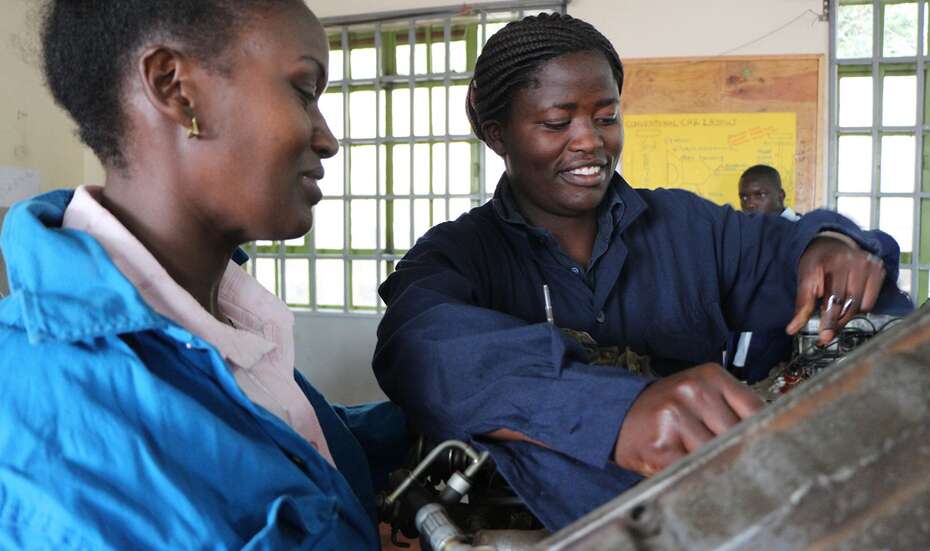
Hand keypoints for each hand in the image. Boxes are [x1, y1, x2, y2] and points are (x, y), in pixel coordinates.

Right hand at [613, 363, 762, 476]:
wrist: (617, 415)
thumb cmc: (665, 409)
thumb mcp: (700, 393)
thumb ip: (734, 408)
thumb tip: (775, 434)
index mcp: (710, 376)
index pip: (756, 409)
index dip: (767, 433)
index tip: (777, 449)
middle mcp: (692, 391)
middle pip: (740, 434)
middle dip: (742, 452)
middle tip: (751, 468)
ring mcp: (676, 418)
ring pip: (719, 453)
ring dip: (720, 466)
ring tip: (717, 469)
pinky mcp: (662, 447)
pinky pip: (694, 469)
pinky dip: (700, 476)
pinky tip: (698, 475)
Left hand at [786, 236, 885, 345]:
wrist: (831, 242)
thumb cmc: (816, 261)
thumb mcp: (804, 278)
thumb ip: (802, 304)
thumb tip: (792, 329)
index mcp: (834, 262)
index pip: (834, 299)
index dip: (829, 321)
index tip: (824, 337)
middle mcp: (856, 261)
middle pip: (849, 305)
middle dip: (837, 321)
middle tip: (827, 331)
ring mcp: (870, 265)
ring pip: (861, 306)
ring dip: (847, 314)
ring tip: (834, 309)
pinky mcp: (879, 269)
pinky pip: (871, 302)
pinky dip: (859, 307)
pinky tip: (847, 300)